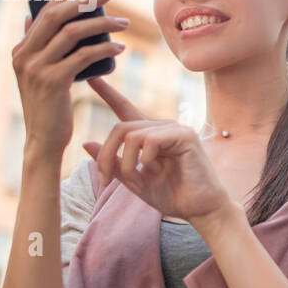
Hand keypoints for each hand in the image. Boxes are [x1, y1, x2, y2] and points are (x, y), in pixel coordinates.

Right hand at [11, 0, 126, 157]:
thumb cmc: (50, 107)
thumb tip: (34, 18)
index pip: (44, 11)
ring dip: (101, 25)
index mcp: (21, 50)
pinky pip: (82, 57)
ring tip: (123, 24)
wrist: (44, 140)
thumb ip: (39, 49)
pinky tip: (119, 48)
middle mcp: (24, 55)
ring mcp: (36, 68)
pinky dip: (103, 49)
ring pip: (71, 34)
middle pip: (56, 16)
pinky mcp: (52, 82)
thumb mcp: (39, 75)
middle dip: (84, 0)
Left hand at [82, 76, 235, 224]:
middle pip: (120, 128)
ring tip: (135, 181)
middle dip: (107, 156)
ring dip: (126, 163)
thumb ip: (113, 163)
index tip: (91, 77)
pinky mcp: (185, 136)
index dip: (108, 93)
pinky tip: (154, 170)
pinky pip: (150, 140)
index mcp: (150, 136)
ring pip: (132, 135)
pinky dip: (144, 159)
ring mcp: (175, 129)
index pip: (125, 109)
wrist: (200, 209)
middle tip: (105, 180)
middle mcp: (162, 128)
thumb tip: (86, 143)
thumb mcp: (134, 181)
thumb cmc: (173, 196)